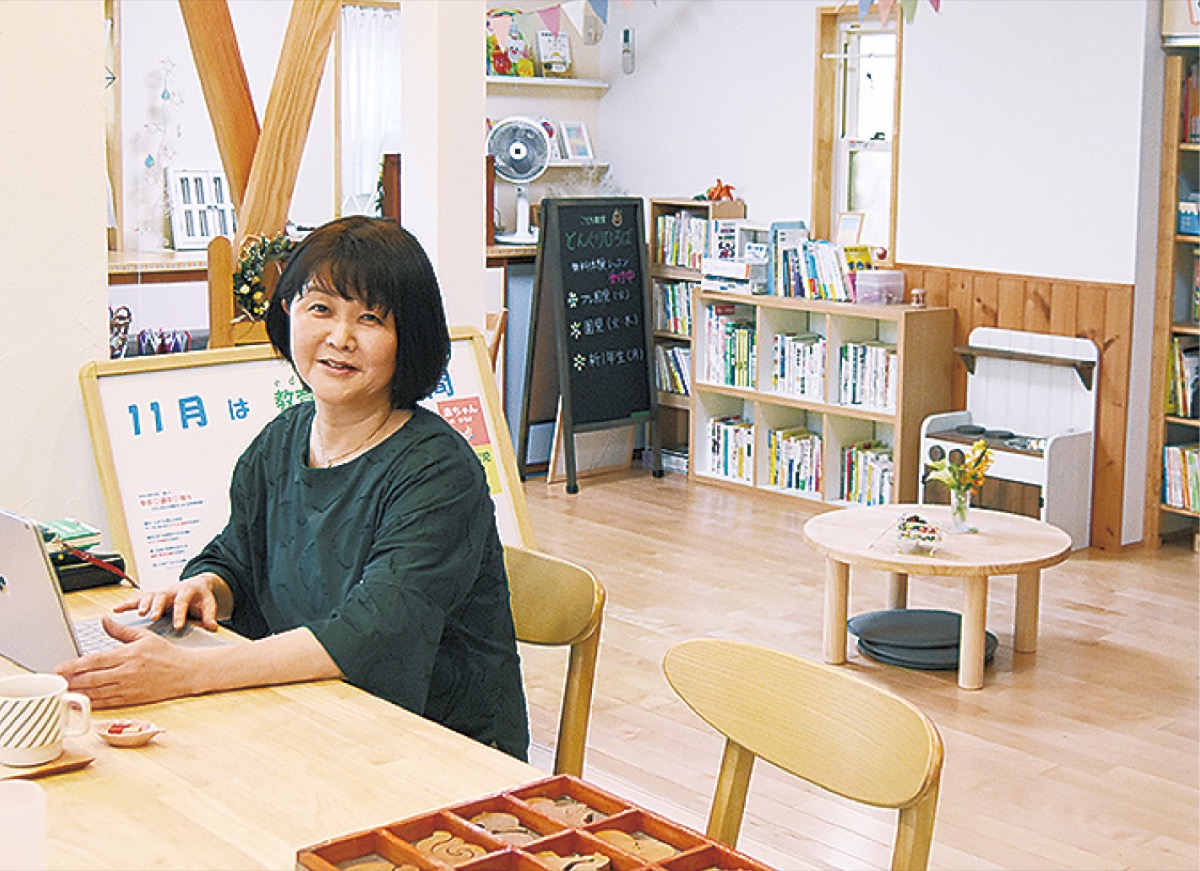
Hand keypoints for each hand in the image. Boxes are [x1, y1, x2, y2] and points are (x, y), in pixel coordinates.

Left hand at [55, 615, 202, 707]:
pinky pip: (107, 702)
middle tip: (55, 681)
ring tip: (63, 691)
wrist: (186, 672)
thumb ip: (121, 631)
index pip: (95, 660)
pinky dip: (92, 703)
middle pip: (91, 678)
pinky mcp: (132, 699)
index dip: (74, 665)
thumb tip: (104, 620)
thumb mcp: (144, 636)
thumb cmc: (167, 654)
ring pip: (97, 692)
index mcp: (128, 655)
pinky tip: (82, 701)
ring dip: (77, 693)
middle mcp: (126, 672)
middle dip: (70, 680)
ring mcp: (129, 688)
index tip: (60, 667)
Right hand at [113, 572, 227, 630]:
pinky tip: (116, 610)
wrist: (197, 585)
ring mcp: (160, 593)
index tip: (177, 625)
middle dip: (158, 606)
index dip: (180, 613)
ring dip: (142, 604)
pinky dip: (126, 604)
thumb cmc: (201, 598)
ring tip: (139, 614)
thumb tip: (213, 627)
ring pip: (149, 596)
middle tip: (153, 617)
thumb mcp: (208, 605)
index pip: (183, 601)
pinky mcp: (151, 597)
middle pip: (163, 596)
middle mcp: (171, 590)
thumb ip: (209, 616)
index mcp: (187, 591)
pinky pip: (137, 599)